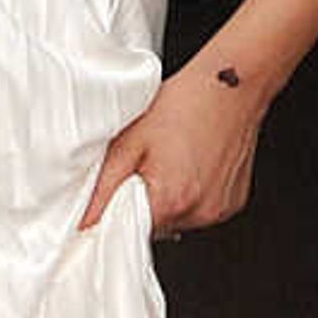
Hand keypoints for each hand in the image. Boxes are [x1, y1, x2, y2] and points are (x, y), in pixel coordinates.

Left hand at [81, 57, 269, 239]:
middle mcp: (199, 212)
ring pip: (177, 220)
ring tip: (171, 161)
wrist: (230, 84)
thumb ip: (102, 187)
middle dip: (143, 203)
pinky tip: (190, 165)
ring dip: (167, 200)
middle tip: (146, 166)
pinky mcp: (233, 203)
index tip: (117, 195)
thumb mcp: (129, 142)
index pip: (129, 233)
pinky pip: (200, 210)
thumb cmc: (183, 104)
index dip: (118, 214)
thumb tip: (84, 221)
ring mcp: (219, 210)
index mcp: (169, 200)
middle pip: (154, 228)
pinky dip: (190, 195)